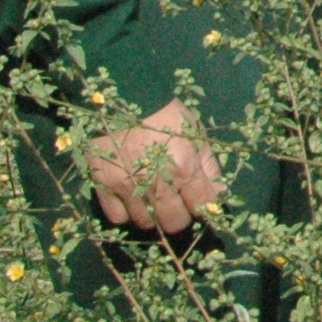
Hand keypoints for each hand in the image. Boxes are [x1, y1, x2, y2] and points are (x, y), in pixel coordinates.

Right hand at [87, 99, 223, 234]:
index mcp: (184, 168)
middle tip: (177, 207)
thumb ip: (208, 165)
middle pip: (174, 222)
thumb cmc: (166, 115)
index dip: (204, 207)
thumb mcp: (195, 134)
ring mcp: (128, 187)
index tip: (201, 204)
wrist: (123, 99)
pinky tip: (132, 201)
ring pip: (146, 222)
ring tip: (155, 202)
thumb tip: (218, 194)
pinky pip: (117, 217)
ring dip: (154, 217)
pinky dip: (126, 213)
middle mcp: (157, 184)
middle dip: (180, 218)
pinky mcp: (103, 186)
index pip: (201, 205)